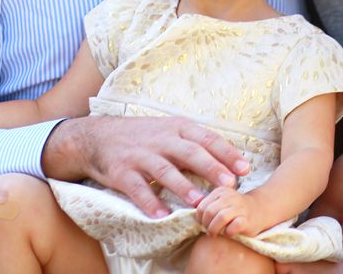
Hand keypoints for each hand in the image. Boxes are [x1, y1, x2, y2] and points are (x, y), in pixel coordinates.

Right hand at [42, 115, 249, 218]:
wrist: (98, 137)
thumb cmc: (144, 137)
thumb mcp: (170, 130)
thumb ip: (195, 143)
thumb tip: (230, 160)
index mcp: (176, 128)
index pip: (206, 138)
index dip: (226, 153)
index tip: (244, 168)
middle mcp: (160, 140)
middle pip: (189, 152)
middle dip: (210, 167)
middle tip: (229, 183)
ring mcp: (140, 156)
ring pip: (164, 170)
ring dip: (182, 186)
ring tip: (199, 201)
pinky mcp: (122, 172)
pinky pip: (137, 188)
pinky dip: (149, 201)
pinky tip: (161, 215)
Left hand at [196, 185, 259, 236]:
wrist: (260, 209)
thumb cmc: (235, 210)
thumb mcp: (221, 203)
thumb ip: (208, 207)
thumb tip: (195, 219)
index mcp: (221, 191)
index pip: (202, 206)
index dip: (200, 218)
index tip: (204, 224)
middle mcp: (230, 197)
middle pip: (209, 212)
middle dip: (206, 224)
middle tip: (209, 230)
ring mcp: (239, 207)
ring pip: (220, 218)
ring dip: (214, 229)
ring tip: (215, 234)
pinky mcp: (247, 220)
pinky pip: (233, 227)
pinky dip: (228, 232)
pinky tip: (229, 233)